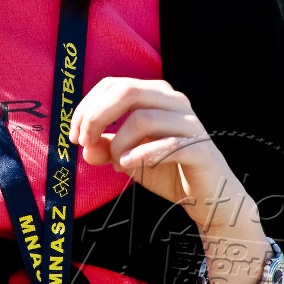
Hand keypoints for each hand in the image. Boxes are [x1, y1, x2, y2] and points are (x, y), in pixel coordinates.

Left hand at [69, 77, 247, 232]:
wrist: (209, 198)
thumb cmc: (167, 169)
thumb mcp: (128, 157)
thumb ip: (106, 148)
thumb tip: (84, 147)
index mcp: (155, 94)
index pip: (113, 85)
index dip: (87, 107)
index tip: (74, 135)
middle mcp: (173, 100)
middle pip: (126, 91)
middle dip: (96, 116)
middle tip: (84, 142)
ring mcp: (189, 122)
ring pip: (143, 117)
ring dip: (119, 142)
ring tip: (115, 162)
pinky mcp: (200, 149)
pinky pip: (167, 145)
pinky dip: (140, 155)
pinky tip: (127, 166)